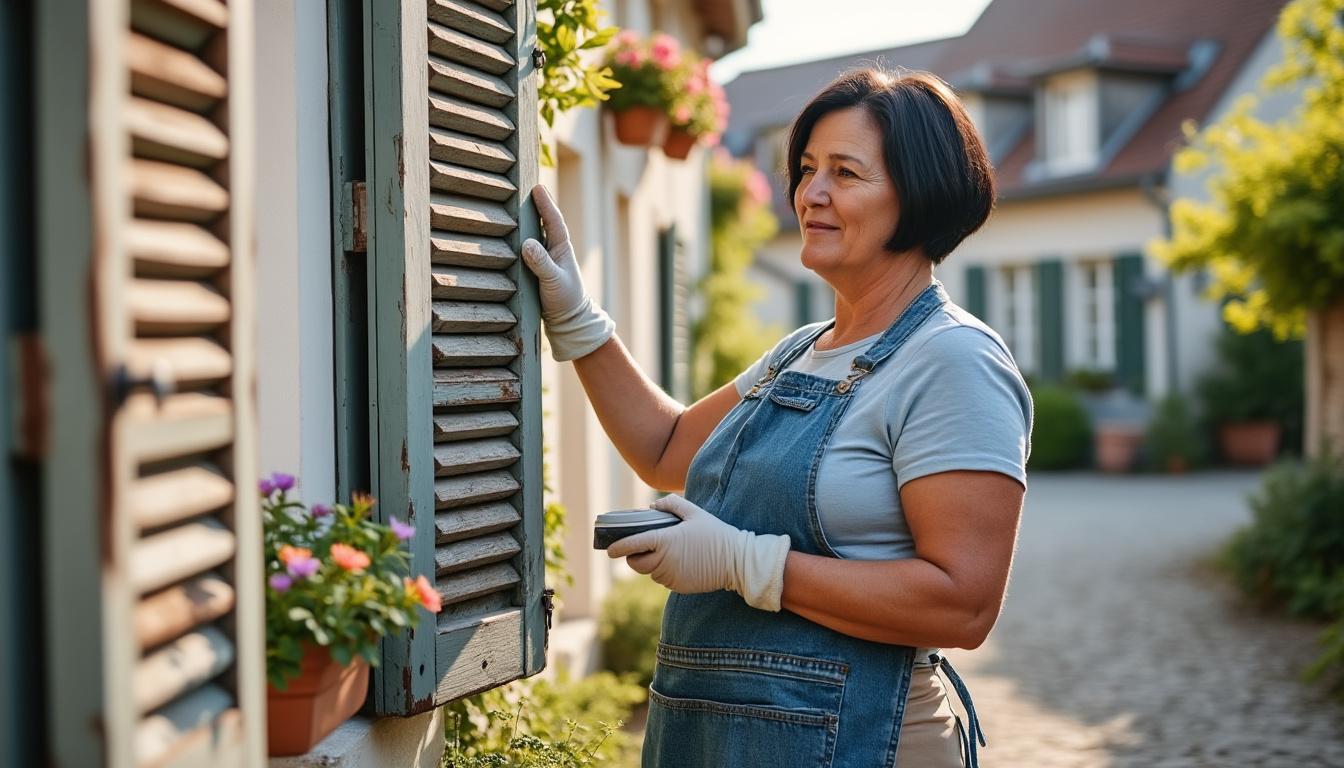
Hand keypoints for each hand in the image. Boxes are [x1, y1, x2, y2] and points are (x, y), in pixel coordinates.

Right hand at [521, 185, 613, 360]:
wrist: (568, 321)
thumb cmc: (566, 300)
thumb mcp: (554, 281)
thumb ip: (541, 263)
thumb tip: (526, 243)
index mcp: (561, 248)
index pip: (553, 220)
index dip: (545, 203)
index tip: (537, 187)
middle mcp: (553, 249)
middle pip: (542, 222)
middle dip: (533, 205)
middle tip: (521, 186)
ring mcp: (543, 259)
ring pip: (532, 235)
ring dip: (523, 221)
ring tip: (509, 204)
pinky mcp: (534, 269)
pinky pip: (524, 250)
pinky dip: (516, 240)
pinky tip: (505, 235)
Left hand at [608, 494, 791, 611]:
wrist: (737, 562)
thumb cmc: (716, 534)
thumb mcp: (695, 513)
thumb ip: (672, 504)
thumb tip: (653, 505)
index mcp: (665, 541)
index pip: (633, 545)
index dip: (618, 547)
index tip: (610, 549)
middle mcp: (664, 561)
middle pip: (636, 563)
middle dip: (634, 556)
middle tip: (641, 547)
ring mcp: (671, 577)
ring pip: (650, 572)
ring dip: (650, 564)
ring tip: (664, 551)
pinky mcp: (678, 587)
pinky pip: (663, 579)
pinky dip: (664, 571)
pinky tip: (678, 562)